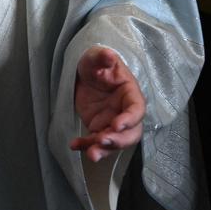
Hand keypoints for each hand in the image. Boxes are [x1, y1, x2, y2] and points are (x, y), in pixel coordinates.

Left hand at [70, 47, 144, 162]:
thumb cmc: (95, 63)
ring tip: (91, 154)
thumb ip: (102, 57)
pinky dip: (86, 145)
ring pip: (114, 142)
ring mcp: (112, 122)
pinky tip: (74, 145)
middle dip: (118, 140)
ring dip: (104, 149)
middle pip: (131, 133)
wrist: (83, 74)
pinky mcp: (99, 128)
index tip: (117, 125)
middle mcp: (124, 112)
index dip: (129, 119)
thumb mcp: (95, 57)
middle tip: (102, 140)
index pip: (136, 110)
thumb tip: (109, 55)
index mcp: (130, 94)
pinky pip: (95, 142)